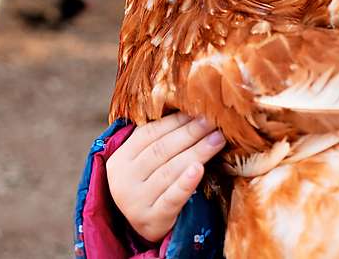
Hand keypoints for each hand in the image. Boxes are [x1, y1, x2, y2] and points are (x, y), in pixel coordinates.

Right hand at [106, 112, 225, 242]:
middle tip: (213, 121)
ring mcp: (136, 201)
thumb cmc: (149, 186)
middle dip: (191, 132)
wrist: (143, 228)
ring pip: (170, 170)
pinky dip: (186, 183)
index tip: (199, 110)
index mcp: (120, 159)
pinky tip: (200, 169)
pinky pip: (171, 198)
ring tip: (218, 138)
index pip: (149, 133)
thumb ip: (157, 140)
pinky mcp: (153, 219)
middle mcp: (124, 180)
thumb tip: (190, 110)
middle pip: (162, 150)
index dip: (176, 120)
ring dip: (197, 151)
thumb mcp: (143, 164)